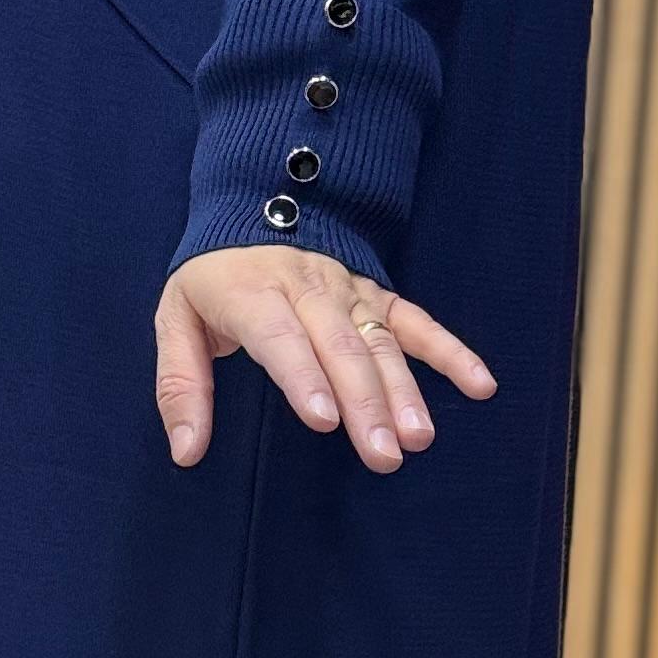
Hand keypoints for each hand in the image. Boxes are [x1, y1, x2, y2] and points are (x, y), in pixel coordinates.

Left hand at [154, 246, 494, 472]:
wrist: (257, 202)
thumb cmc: (214, 279)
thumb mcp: (176, 320)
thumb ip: (179, 387)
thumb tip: (186, 453)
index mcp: (253, 293)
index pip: (282, 337)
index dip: (304, 377)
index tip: (325, 420)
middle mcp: (308, 290)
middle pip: (340, 348)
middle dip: (364, 402)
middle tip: (383, 455)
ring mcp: (349, 291)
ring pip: (380, 342)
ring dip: (404, 390)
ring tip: (419, 437)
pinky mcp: (378, 295)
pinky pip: (418, 323)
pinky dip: (452, 351)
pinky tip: (480, 383)